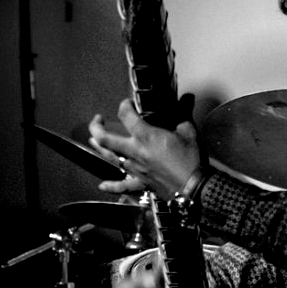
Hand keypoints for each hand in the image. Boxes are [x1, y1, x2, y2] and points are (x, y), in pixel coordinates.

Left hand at [88, 99, 202, 199]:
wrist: (193, 188)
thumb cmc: (191, 160)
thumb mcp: (188, 132)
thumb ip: (182, 114)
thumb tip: (185, 100)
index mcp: (146, 136)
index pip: (126, 115)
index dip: (124, 105)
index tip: (128, 103)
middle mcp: (134, 151)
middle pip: (105, 139)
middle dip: (96, 127)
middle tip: (97, 120)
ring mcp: (134, 168)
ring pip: (109, 158)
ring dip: (98, 148)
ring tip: (92, 140)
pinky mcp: (140, 182)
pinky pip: (122, 186)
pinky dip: (111, 186)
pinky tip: (102, 186)